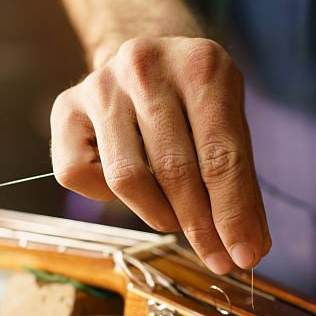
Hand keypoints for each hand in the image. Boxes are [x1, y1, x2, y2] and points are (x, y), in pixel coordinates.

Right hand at [50, 36, 269, 273]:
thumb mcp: (232, 126)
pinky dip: (108, 197)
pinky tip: (133, 186)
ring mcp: (100, 85)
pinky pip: (81, 175)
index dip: (233, 215)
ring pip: (128, 179)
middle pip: (175, 171)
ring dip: (160, 215)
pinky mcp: (65, 108)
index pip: (221, 157)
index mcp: (201, 66)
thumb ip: (242, 184)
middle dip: (200, 227)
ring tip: (178, 219)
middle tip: (218, 259)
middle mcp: (145, 67)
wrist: (148, 56)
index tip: (244, 257)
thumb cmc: (197, 103)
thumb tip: (250, 247)